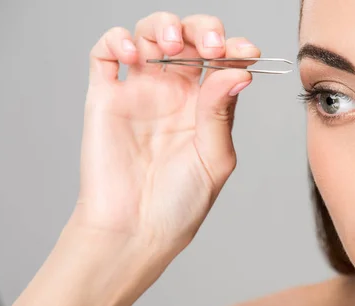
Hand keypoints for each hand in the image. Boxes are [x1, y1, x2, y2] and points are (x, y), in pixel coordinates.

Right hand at [70, 12, 258, 274]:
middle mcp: (174, 93)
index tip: (248, 52)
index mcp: (206, 106)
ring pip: (149, 35)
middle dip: (203, 29)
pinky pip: (105, 52)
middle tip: (211, 46)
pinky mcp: (106, 97)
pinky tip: (134, 57)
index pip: (222, 62)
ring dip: (163, 26)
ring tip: (173, 46)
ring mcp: (139, 92)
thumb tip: (238, 71)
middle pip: (189, 38)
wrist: (136, 230)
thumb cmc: (179, 203)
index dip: (236, 48)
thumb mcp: (214, 158)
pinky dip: (118, 40)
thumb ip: (221, 112)